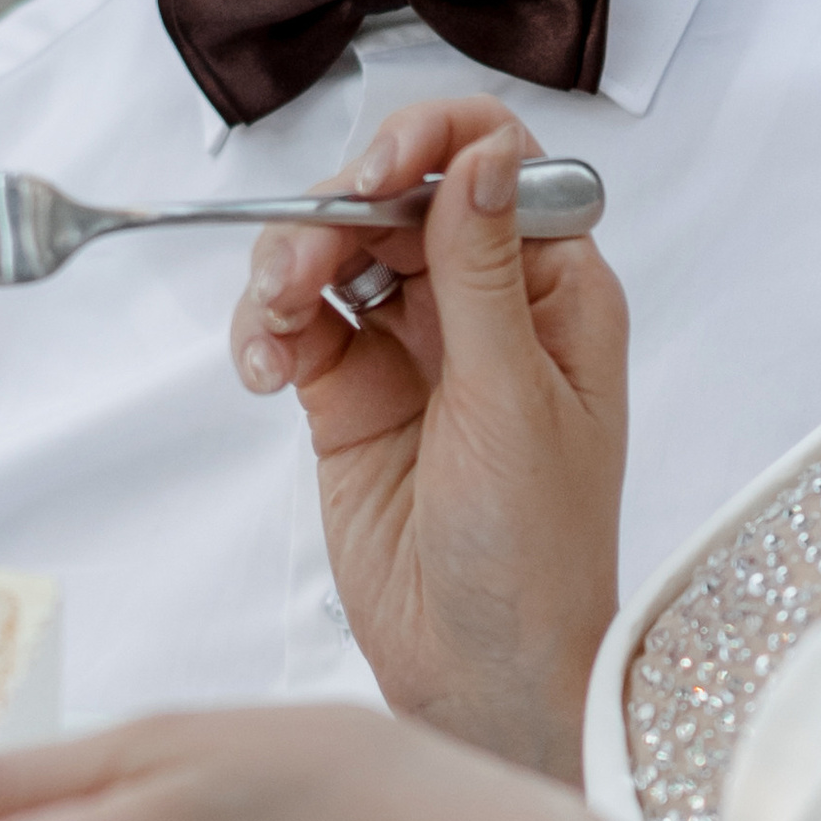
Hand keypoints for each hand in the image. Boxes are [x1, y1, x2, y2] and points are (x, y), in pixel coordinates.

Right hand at [226, 96, 628, 775]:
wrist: (482, 676)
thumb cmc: (537, 554)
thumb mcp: (515, 401)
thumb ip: (485, 271)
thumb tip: (484, 155)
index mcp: (556, 290)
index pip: (497, 161)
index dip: (431, 145)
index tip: (375, 175)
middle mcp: (485, 304)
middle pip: (396, 196)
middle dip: (338, 211)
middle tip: (301, 262)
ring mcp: (412, 347)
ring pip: (335, 251)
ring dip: (288, 266)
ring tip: (273, 323)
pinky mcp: (348, 395)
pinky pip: (295, 323)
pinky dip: (266, 328)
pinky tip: (264, 368)